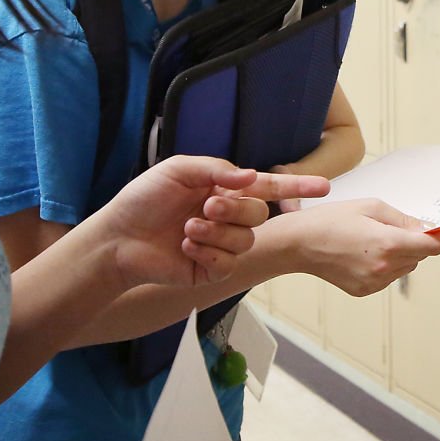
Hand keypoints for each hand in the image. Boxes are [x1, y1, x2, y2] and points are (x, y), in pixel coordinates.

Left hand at [89, 157, 327, 290]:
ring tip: (188, 229)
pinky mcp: (210, 271)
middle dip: (235, 209)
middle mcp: (227, 218)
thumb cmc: (143, 200)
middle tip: (207, 206)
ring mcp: (221, 246)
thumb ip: (216, 169)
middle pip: (258, 214)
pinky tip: (187, 248)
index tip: (323, 188)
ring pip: (246, 240)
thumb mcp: (177, 170)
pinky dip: (209, 253)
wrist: (117, 238)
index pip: (268, 189)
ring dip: (217, 233)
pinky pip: (229, 264)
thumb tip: (251, 177)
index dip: (295, 189)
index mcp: (224, 190)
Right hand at [258, 199, 439, 295]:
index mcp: (388, 244)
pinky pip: (389, 276)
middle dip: (420, 240)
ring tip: (378, 237)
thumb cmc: (330, 220)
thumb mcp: (371, 207)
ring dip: (404, 253)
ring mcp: (374, 282)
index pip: (432, 245)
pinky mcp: (364, 290)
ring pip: (406, 267)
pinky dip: (388, 264)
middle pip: (421, 256)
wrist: (298, 244)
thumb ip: (403, 219)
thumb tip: (425, 227)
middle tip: (408, 225)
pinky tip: (367, 251)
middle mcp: (384, 268)